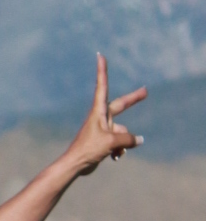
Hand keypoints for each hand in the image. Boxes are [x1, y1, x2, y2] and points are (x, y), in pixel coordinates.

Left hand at [66, 55, 146, 174]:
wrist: (75, 165)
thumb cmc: (89, 149)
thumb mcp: (112, 142)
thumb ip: (128, 139)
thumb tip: (139, 140)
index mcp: (98, 111)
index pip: (102, 86)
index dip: (102, 71)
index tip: (100, 56)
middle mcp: (101, 117)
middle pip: (120, 105)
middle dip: (133, 100)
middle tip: (146, 91)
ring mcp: (102, 128)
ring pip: (122, 131)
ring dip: (123, 143)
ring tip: (114, 152)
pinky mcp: (103, 140)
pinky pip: (119, 142)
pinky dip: (119, 150)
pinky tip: (114, 158)